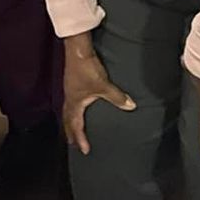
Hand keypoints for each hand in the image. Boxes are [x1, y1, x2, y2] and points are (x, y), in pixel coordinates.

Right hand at [62, 32, 134, 154]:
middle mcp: (69, 99)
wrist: (77, 49)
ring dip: (70, 122)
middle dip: (71, 132)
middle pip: (67, 120)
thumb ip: (117, 97)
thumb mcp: (103, 85)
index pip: (76, 125)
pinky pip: (70, 103)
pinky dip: (72, 111)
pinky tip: (78, 107)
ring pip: (67, 111)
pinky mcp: (71, 83)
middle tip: (73, 143)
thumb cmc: (87, 69)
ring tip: (73, 129)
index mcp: (75, 103)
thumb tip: (131, 106)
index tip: (84, 150)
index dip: (80, 138)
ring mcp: (69, 90)